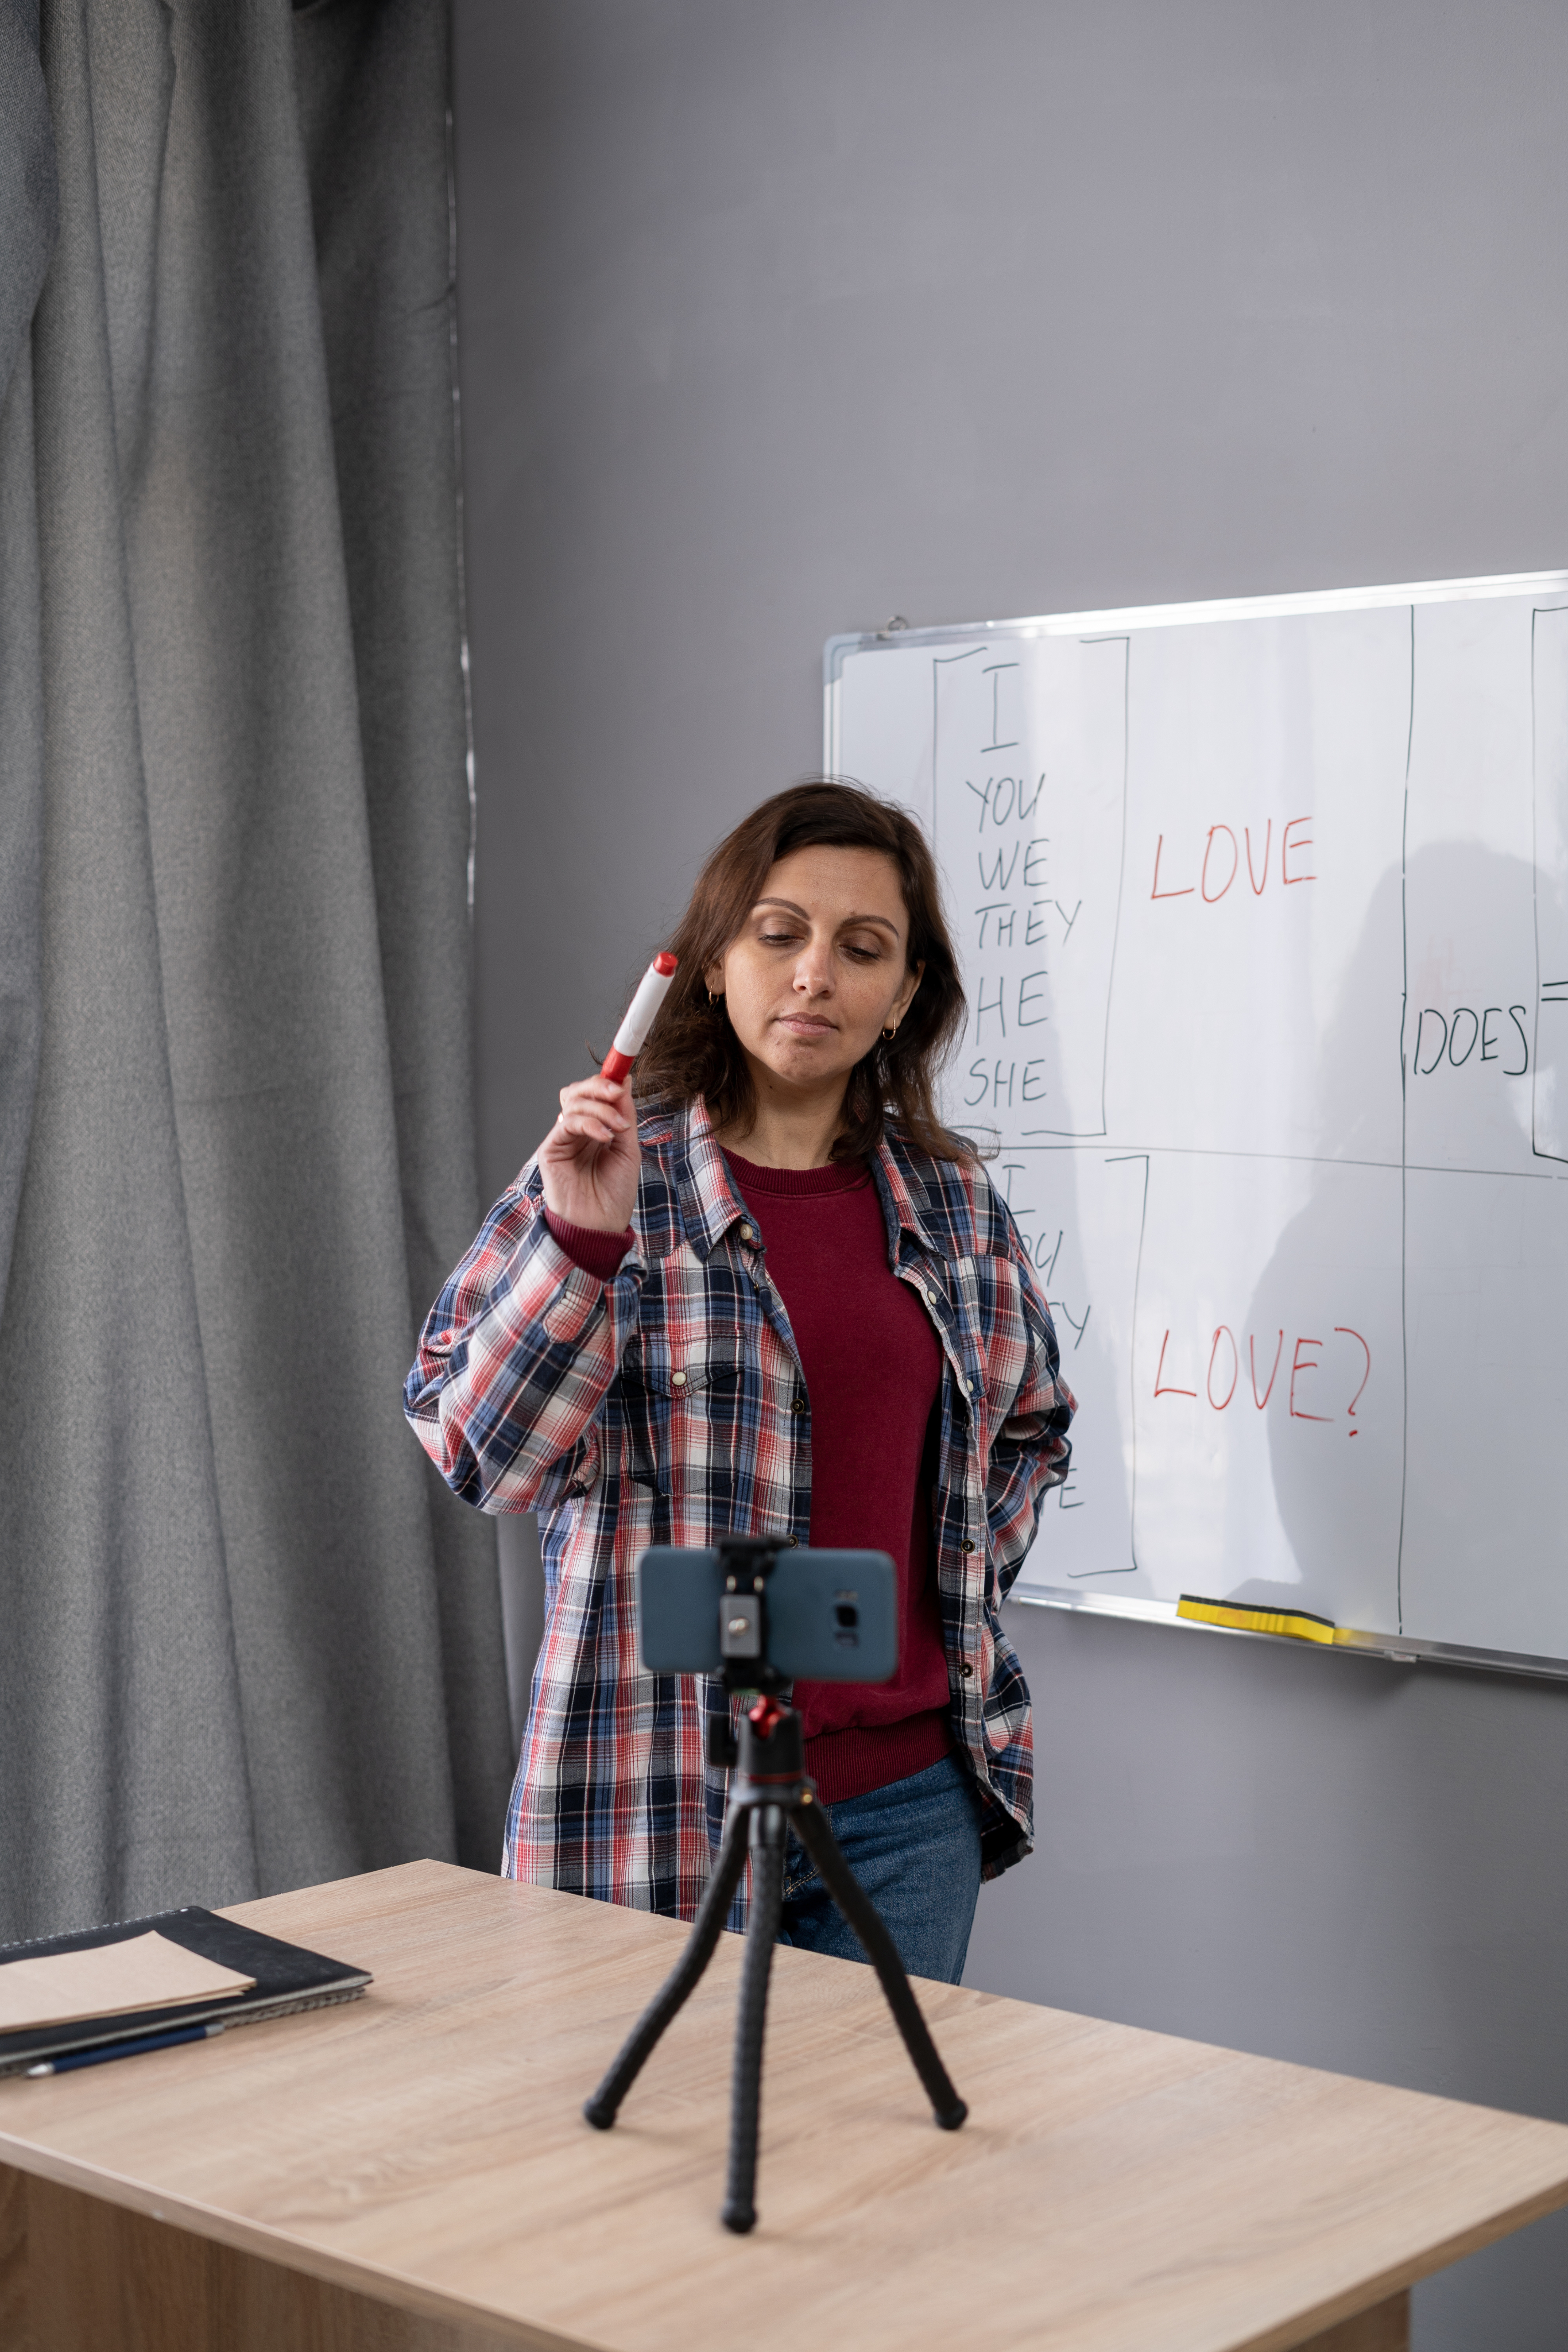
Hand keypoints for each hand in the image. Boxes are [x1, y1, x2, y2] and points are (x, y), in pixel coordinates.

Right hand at [538, 1074, 640, 1233]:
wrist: (600, 1227)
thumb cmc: (614, 1194)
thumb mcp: (628, 1150)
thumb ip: (624, 1116)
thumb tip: (625, 1082)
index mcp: (595, 1129)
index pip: (595, 1095)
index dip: (607, 1081)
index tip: (624, 1074)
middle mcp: (576, 1131)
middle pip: (578, 1091)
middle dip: (599, 1086)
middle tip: (618, 1093)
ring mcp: (562, 1139)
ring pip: (572, 1101)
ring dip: (599, 1107)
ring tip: (618, 1127)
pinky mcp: (550, 1149)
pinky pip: (566, 1122)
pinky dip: (588, 1122)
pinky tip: (604, 1136)